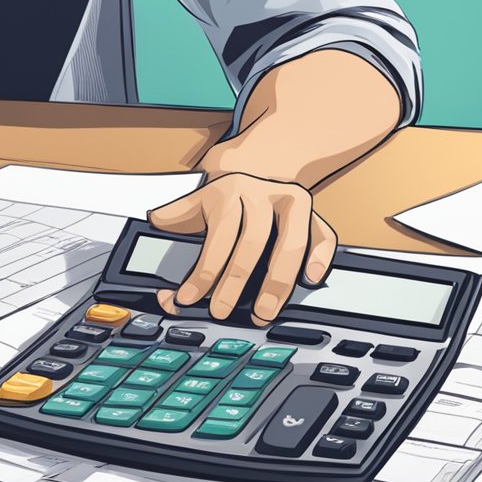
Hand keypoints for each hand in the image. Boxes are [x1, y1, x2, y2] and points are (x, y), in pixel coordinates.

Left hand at [147, 173, 336, 324]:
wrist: (254, 168)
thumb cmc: (220, 202)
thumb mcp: (192, 207)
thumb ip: (172, 234)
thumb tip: (158, 269)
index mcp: (228, 191)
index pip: (217, 237)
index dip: (203, 272)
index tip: (188, 299)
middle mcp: (262, 193)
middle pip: (252, 243)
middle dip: (235, 283)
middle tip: (223, 313)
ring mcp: (292, 201)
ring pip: (290, 243)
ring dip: (277, 283)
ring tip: (263, 313)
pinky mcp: (313, 212)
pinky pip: (323, 235)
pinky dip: (320, 258)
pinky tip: (310, 280)